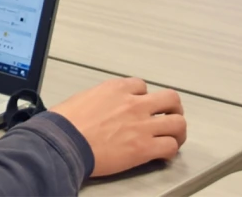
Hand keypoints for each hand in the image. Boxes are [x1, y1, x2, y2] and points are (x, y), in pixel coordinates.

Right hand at [52, 77, 185, 177]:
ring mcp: (142, 125)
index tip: (143, 105)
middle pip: (170, 98)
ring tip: (175, 136)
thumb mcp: (82, 98)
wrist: (63, 142)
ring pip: (177, 122)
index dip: (144, 97)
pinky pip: (170, 146)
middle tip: (170, 115)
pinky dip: (170, 151)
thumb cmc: (65, 124)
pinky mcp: (144, 148)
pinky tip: (164, 154)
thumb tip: (100, 107)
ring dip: (178, 130)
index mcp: (116, 89)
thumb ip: (99, 99)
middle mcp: (133, 104)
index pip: (142, 86)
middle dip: (173, 108)